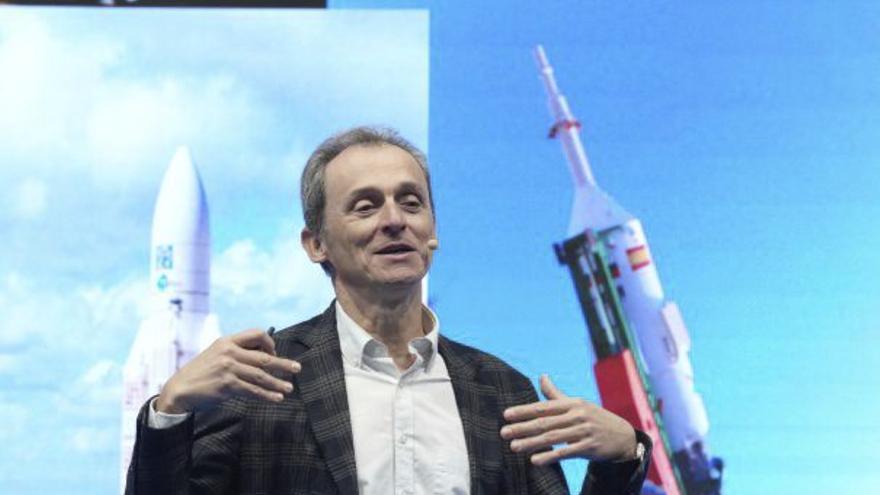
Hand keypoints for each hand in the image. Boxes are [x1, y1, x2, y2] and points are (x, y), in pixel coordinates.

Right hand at [156, 328, 300, 413]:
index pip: (256, 334)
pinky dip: (266, 395)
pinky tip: (276, 398)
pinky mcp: (227, 385)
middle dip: (283, 364)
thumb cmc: (201, 373)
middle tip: (297, 368)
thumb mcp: (216, 354)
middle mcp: (229, 352)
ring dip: (277, 383)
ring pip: (261, 375)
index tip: (274, 353)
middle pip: (264, 357)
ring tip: (289, 388)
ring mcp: (228, 369)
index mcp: (227, 341)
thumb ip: (237, 353)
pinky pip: (252, 390)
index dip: (269, 343)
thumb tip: (265, 356)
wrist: (179, 390)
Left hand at [500, 374, 636, 465]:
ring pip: (553, 438)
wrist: (623, 436)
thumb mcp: (577, 404)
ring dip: (531, 443)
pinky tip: (535, 460)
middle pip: (545, 422)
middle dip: (522, 427)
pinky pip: (566, 453)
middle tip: (503, 432)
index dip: (524, 411)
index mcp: (573, 403)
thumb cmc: (594, 418)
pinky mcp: (590, 447)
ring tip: (513, 447)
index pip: (544, 407)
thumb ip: (556, 394)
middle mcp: (578, 415)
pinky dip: (550, 456)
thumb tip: (542, 376)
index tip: (506, 415)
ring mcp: (584, 431)